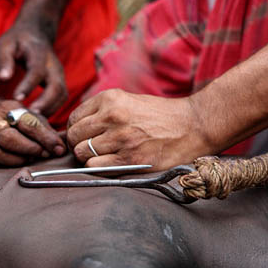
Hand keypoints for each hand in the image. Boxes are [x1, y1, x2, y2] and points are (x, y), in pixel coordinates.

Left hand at [0, 21, 67, 115]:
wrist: (36, 34)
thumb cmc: (16, 41)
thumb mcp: (5, 44)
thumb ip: (4, 60)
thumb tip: (3, 79)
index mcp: (39, 53)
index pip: (36, 71)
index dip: (28, 86)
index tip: (16, 98)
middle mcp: (53, 65)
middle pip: (57, 87)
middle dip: (45, 104)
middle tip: (30, 117)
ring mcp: (59, 75)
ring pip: (62, 96)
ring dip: (49, 110)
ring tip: (32, 122)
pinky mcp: (60, 83)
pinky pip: (60, 100)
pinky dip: (52, 111)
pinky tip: (37, 119)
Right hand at [0, 100, 66, 166]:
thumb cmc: (15, 123)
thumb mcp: (31, 119)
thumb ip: (46, 132)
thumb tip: (61, 147)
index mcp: (7, 109)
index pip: (28, 123)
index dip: (45, 138)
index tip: (58, 149)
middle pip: (9, 138)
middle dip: (29, 149)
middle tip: (43, 155)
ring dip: (16, 160)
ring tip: (28, 160)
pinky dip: (1, 167)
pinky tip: (12, 166)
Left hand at [67, 89, 211, 169]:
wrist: (194, 125)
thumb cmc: (160, 116)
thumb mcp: (127, 101)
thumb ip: (102, 112)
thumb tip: (74, 129)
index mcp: (110, 99)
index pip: (74, 119)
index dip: (77, 130)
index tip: (86, 136)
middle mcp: (112, 116)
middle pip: (74, 136)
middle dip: (79, 144)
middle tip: (92, 149)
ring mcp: (120, 138)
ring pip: (82, 153)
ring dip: (88, 158)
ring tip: (104, 157)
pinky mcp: (129, 159)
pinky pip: (95, 167)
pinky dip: (98, 169)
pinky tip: (110, 164)